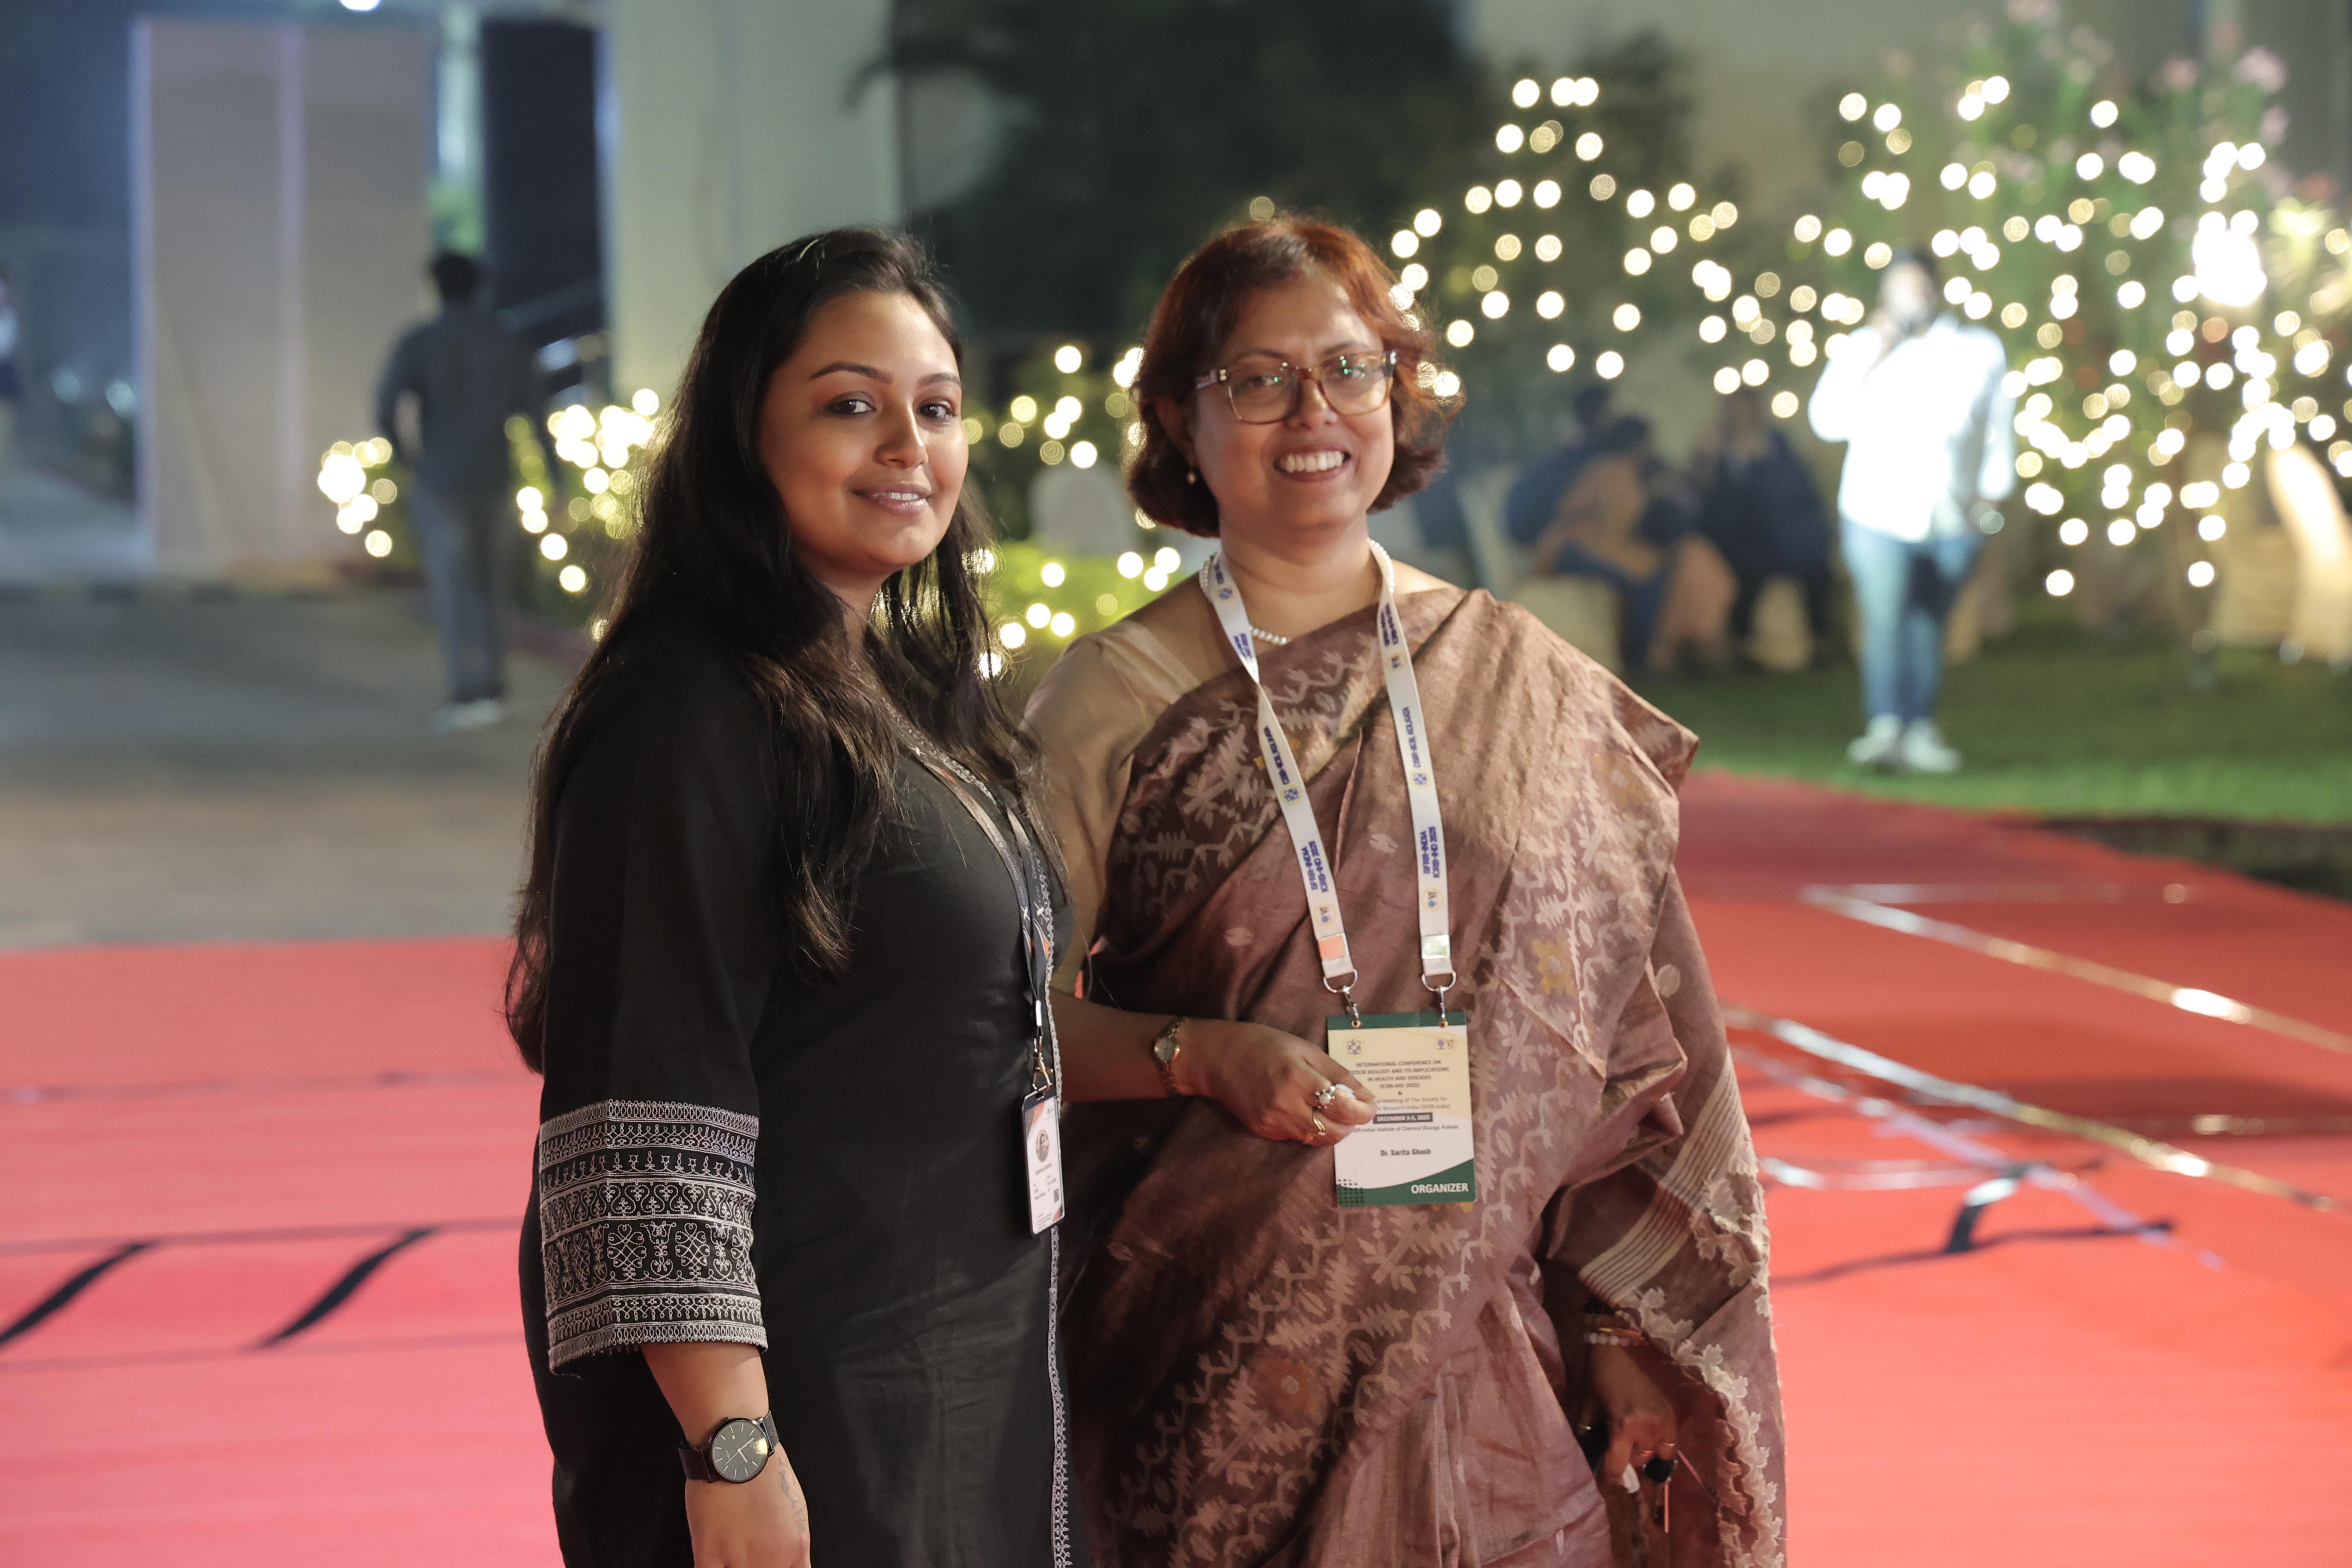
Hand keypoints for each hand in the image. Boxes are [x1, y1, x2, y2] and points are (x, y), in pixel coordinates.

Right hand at [683, 1448, 812, 1567]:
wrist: (738, 1448)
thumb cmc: (766, 1473)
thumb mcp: (794, 1512)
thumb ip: (789, 1545)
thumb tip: (785, 1563)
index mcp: (795, 1549)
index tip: (766, 1564)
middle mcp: (772, 1560)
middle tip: (744, 1556)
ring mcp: (739, 1560)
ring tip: (729, 1554)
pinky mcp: (709, 1554)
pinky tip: (711, 1561)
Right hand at [1178, 1019, 1377, 1144]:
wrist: (1215, 1057)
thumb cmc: (1263, 1044)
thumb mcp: (1304, 1049)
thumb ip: (1337, 1073)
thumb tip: (1365, 1096)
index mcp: (1299, 1078)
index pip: (1344, 1108)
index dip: (1364, 1111)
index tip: (1370, 1105)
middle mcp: (1286, 1105)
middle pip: (1335, 1132)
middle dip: (1351, 1124)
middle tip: (1353, 1109)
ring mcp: (1273, 1123)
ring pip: (1318, 1139)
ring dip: (1332, 1128)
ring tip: (1331, 1109)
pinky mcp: (1263, 1131)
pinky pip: (1298, 1137)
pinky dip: (1310, 1128)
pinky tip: (1306, 1110)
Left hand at [1590, 1342, 1677, 1490]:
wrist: (1621, 1345)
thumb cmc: (1598, 1375)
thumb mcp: (1587, 1407)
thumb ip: (1588, 1436)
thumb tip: (1590, 1460)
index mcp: (1624, 1426)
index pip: (1618, 1466)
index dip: (1610, 1477)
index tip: (1605, 1478)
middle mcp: (1648, 1427)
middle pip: (1639, 1461)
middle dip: (1627, 1457)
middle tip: (1616, 1446)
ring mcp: (1664, 1420)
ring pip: (1656, 1454)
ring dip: (1643, 1451)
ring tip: (1631, 1437)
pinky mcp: (1672, 1412)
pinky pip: (1671, 1443)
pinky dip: (1660, 1444)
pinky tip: (1647, 1434)